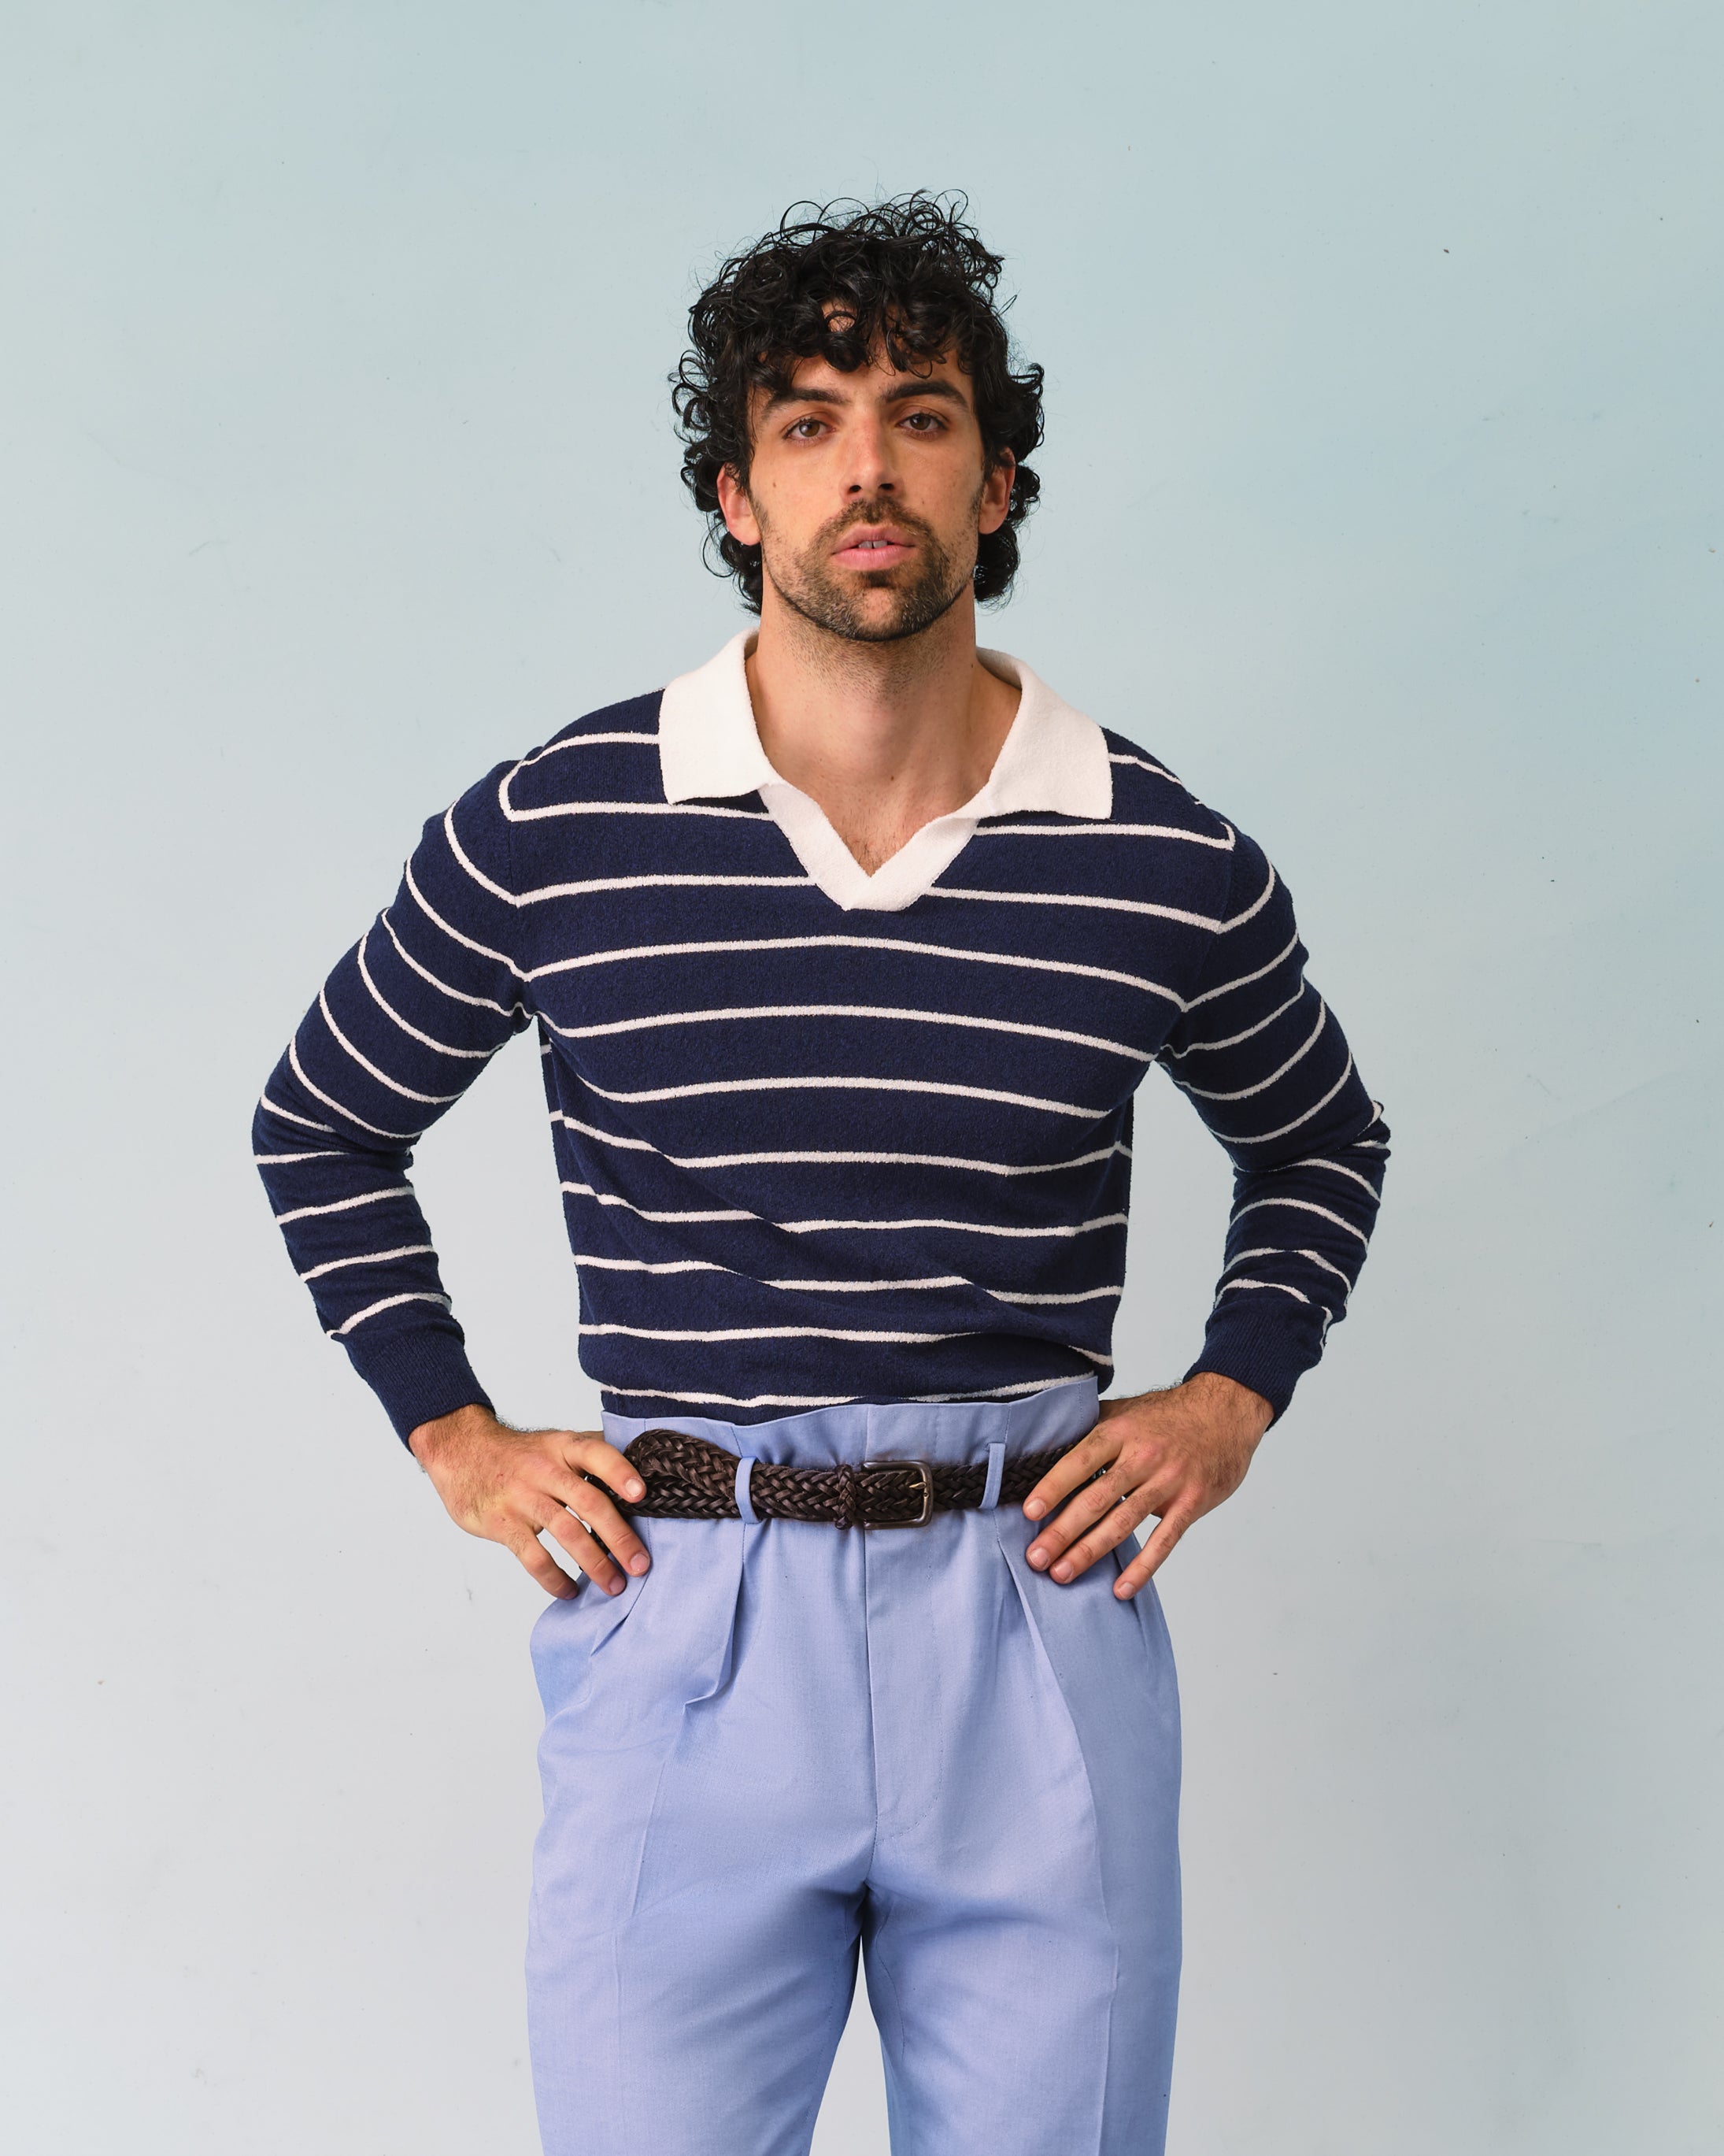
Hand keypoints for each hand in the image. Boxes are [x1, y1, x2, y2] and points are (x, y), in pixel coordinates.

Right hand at [407, 1403, 651, 1599]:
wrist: (462, 1452)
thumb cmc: (520, 1454)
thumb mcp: (555, 1442)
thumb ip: (593, 1453)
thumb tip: (643, 1463)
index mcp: (563, 1447)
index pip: (596, 1454)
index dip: (619, 1473)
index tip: (642, 1495)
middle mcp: (545, 1470)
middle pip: (588, 1502)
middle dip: (619, 1536)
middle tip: (640, 1565)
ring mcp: (522, 1497)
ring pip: (565, 1532)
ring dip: (594, 1562)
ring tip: (614, 1585)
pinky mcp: (502, 1523)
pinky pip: (532, 1556)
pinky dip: (553, 1578)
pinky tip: (570, 1591)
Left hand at [1020, 1373, 1272, 1599]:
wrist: (1225, 1412)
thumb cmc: (1168, 1415)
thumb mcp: (1126, 1410)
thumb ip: (1091, 1428)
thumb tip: (1046, 1444)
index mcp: (1121, 1431)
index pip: (1080, 1461)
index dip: (1053, 1487)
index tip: (1029, 1512)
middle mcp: (1143, 1457)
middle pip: (1097, 1499)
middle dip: (1063, 1531)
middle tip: (1035, 1557)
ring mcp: (1169, 1482)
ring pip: (1124, 1523)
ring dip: (1090, 1551)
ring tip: (1062, 1573)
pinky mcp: (1191, 1503)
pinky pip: (1164, 1541)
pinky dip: (1143, 1567)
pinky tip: (1121, 1588)